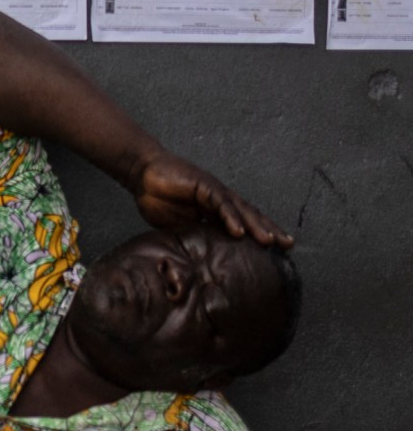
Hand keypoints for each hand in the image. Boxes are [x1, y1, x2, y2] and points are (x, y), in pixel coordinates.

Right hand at [130, 150, 291, 248]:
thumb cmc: (159, 198)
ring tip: (268, 242)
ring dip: (255, 226)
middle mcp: (221, 200)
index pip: (244, 224)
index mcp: (216, 210)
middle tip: (287, 246)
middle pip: (251, 216)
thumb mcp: (180, 225)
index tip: (277, 251)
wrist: (142, 174)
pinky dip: (231, 217)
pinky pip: (221, 203)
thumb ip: (196, 235)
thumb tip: (206, 256)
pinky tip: (238, 231)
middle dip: (269, 230)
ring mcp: (214, 192)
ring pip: (240, 210)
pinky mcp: (204, 186)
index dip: (260, 235)